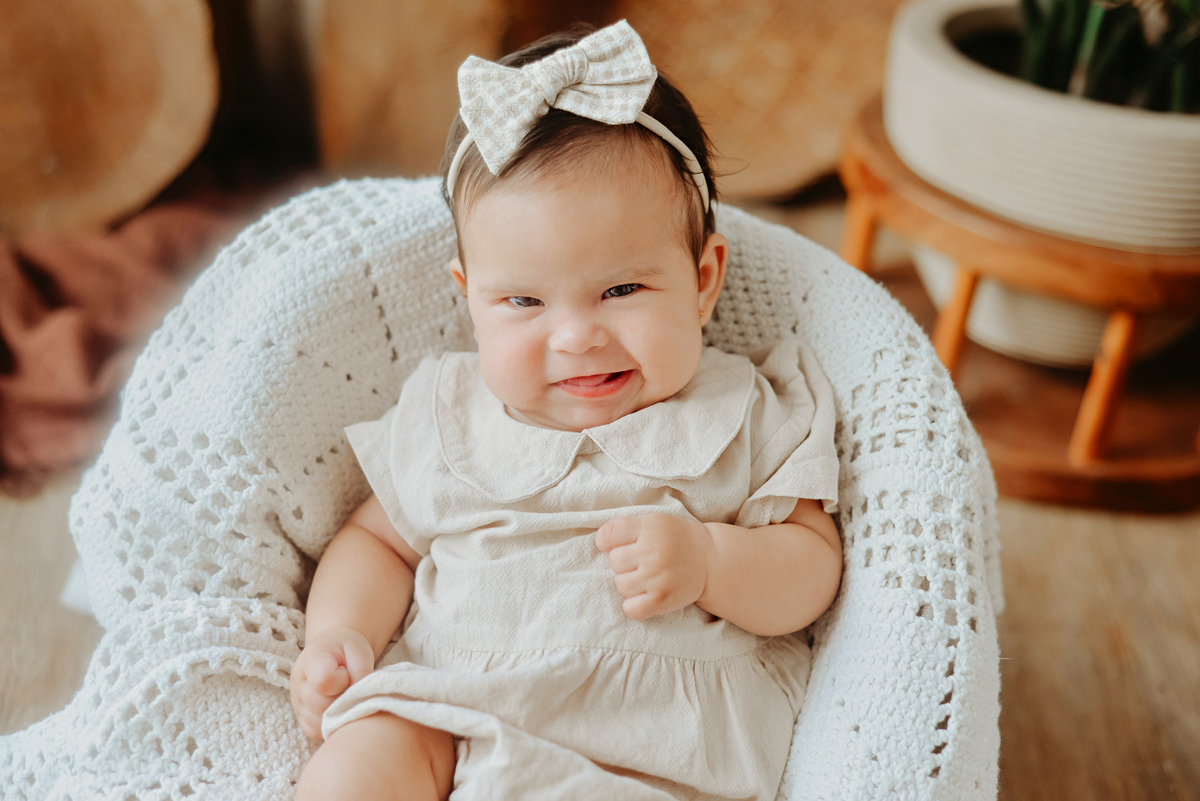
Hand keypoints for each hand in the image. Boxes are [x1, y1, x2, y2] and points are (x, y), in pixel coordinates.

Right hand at [290, 625, 374, 738]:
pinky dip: (331, 724)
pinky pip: (315, 731)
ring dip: (338, 714)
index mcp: (312, 660)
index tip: (347, 672)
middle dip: (343, 700)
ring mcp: (297, 703)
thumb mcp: (359, 651)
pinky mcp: (302, 719)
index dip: (343, 681)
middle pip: (322, 706)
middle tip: (350, 686)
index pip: (323, 682)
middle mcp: (298, 683)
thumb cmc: (346, 650)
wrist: (333, 651)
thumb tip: (362, 699)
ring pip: (319, 722)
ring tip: (344, 696)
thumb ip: (361, 672)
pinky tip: (338, 709)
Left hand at [595, 513, 715, 620]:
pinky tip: (644, 596)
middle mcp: (653, 551)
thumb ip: (626, 528)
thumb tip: (598, 543)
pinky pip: (631, 609)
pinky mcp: (663, 600)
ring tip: (647, 577)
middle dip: (623, 562)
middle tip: (641, 561)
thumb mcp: (654, 521)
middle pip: (613, 562)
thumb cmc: (676, 539)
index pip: (607, 535)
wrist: (711, 560)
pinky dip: (633, 606)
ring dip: (630, 583)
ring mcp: (658, 577)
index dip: (607, 541)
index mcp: (650, 527)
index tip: (617, 544)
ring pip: (620, 585)